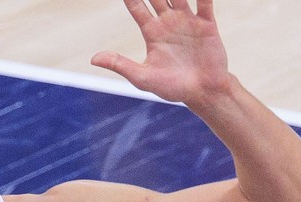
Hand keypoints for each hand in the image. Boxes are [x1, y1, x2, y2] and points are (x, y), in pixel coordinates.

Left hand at [94, 0, 231, 107]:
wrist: (204, 94)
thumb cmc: (173, 88)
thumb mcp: (143, 78)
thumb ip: (121, 65)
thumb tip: (93, 58)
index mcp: (152, 32)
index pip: (136, 5)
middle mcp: (168, 22)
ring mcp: (187, 21)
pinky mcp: (206, 25)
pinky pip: (204, 2)